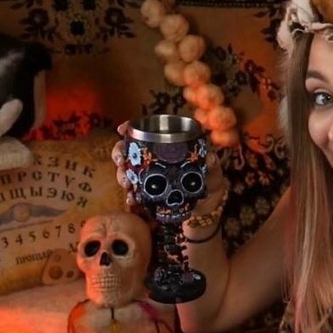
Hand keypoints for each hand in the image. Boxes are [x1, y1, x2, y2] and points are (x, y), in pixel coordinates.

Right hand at [111, 120, 225, 207]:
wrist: (207, 205)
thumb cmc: (211, 180)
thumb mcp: (213, 171)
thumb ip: (213, 165)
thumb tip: (211, 158)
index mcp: (169, 144)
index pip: (147, 130)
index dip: (130, 127)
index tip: (121, 129)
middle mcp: (155, 156)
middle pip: (129, 149)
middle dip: (119, 153)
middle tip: (121, 162)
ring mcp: (150, 174)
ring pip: (127, 170)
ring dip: (122, 175)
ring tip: (127, 184)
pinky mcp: (149, 192)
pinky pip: (135, 191)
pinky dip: (131, 195)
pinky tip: (132, 199)